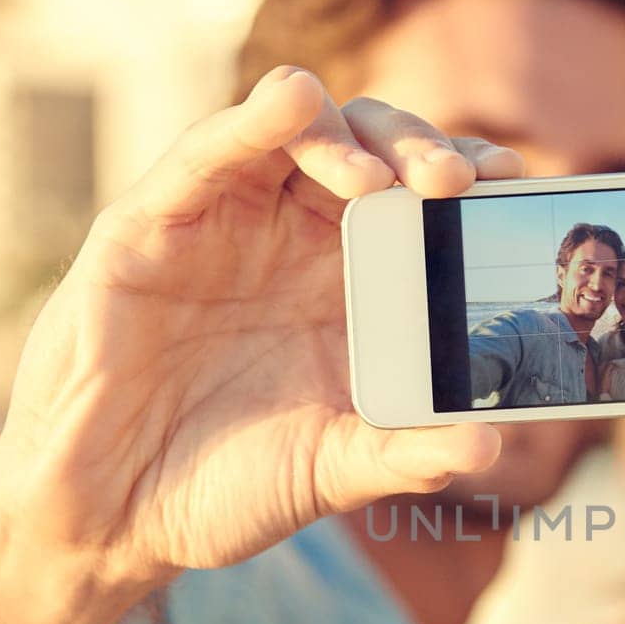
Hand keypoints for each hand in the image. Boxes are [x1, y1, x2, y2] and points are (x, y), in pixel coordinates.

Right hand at [0, 68, 525, 594]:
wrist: (113, 519)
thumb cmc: (225, 487)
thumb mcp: (332, 471)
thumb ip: (407, 453)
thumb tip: (491, 442)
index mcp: (350, 287)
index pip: (419, 203)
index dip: (464, 178)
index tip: (511, 185)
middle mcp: (293, 242)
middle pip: (369, 151)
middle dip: (418, 151)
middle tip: (455, 183)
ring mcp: (223, 227)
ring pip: (292, 135)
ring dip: (346, 135)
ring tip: (382, 178)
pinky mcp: (150, 227)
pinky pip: (204, 156)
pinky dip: (248, 122)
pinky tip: (292, 104)